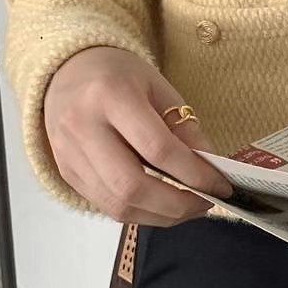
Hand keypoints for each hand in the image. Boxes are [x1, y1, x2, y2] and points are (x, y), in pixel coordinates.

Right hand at [43, 46, 234, 224]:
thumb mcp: (160, 89)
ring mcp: (68, 154)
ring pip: (117, 205)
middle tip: (205, 203)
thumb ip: (184, 129)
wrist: (66, 72)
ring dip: (160, 216)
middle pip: (132, 186)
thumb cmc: (120, 76)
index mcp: (111, 95)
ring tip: (187, 208)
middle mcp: (82, 127)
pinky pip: (106, 206)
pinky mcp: (66, 173)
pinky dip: (140, 213)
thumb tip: (210, 171)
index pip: (157, 148)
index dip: (194, 174)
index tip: (221, 186)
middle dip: (176, 205)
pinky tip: (161, 206)